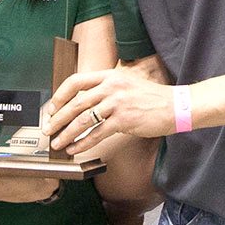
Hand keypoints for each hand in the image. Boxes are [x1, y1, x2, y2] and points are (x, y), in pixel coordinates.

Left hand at [47, 63, 176, 154]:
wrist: (176, 105)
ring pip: (83, 119)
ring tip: (57, 142)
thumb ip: (107, 90)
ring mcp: (117, 103)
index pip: (75, 81)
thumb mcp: (127, 84)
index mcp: (109, 76)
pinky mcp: (124, 119)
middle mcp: (111, 86)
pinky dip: (82, 142)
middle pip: (75, 103)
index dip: (60, 95)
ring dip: (66, 133)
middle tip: (48, 129)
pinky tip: (75, 148)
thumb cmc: (152, 98)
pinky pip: (97, 133)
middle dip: (57, 119)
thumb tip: (84, 104)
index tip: (51, 108)